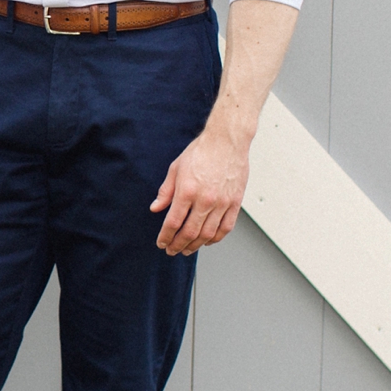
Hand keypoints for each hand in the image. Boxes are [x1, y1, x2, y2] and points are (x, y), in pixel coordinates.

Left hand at [150, 129, 248, 253]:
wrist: (227, 141)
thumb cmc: (202, 152)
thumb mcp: (176, 168)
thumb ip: (166, 191)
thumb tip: (156, 208)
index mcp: (187, 191)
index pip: (173, 222)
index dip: (166, 236)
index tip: (162, 242)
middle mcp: (205, 199)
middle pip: (190, 232)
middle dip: (178, 245)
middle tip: (172, 250)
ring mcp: (222, 202)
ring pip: (208, 234)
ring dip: (195, 245)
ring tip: (187, 249)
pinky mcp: (235, 202)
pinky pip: (226, 227)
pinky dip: (216, 238)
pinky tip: (207, 241)